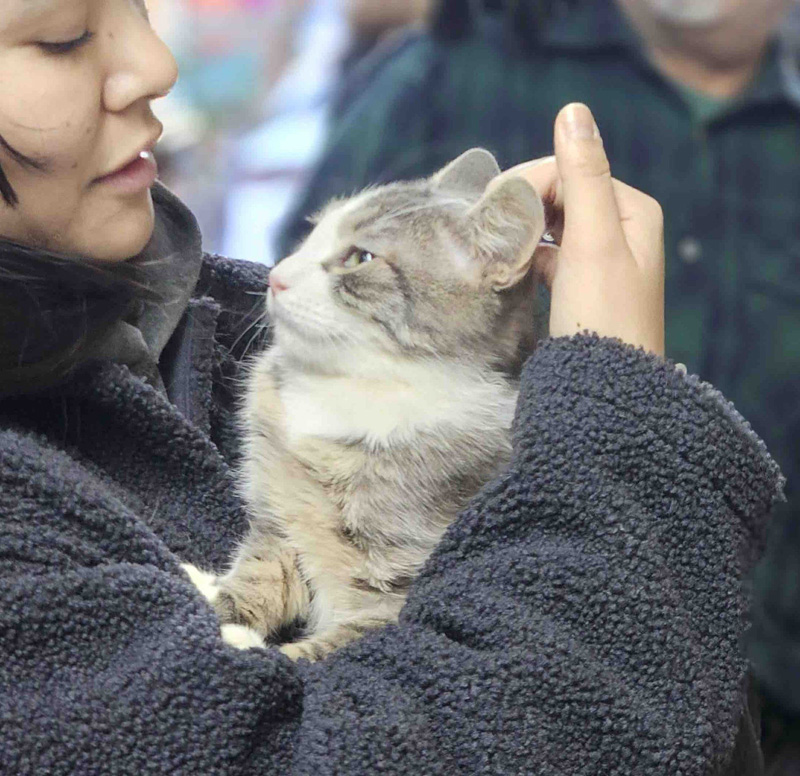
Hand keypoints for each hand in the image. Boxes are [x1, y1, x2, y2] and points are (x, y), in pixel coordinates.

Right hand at [499, 103, 664, 356]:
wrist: (607, 386)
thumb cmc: (603, 315)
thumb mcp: (593, 240)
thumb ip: (583, 176)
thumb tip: (573, 110)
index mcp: (632, 209)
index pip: (572, 171)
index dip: (531, 181)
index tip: (491, 204)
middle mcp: (620, 228)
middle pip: (561, 196)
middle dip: (524, 205)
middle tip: (484, 224)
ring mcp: (600, 259)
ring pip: (551, 225)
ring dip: (522, 228)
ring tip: (490, 243)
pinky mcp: (581, 286)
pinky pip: (549, 254)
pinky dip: (527, 255)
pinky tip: (507, 265)